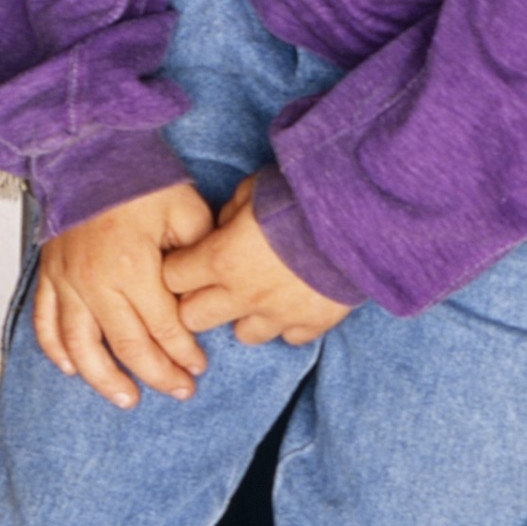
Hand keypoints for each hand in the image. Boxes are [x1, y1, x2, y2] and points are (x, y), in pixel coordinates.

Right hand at [33, 181, 214, 407]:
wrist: (90, 150)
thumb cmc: (136, 175)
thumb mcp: (184, 208)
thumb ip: (197, 252)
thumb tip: (208, 285)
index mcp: (132, 265)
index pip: (163, 326)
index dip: (183, 352)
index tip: (198, 366)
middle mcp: (95, 280)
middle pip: (127, 345)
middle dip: (156, 374)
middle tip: (178, 389)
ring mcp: (68, 280)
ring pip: (81, 346)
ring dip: (104, 379)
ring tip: (126, 398)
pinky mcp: (50, 274)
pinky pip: (46, 323)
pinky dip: (56, 351)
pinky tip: (73, 368)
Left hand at [158, 173, 350, 348]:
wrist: (355, 218)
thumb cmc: (298, 195)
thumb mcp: (252, 188)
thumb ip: (229, 212)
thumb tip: (222, 227)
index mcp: (221, 258)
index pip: (171, 278)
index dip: (175, 269)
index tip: (184, 261)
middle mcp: (243, 295)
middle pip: (193, 319)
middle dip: (196, 302)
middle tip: (212, 284)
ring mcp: (278, 315)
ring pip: (243, 335)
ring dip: (245, 315)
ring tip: (259, 293)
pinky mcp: (311, 324)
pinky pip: (289, 337)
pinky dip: (288, 322)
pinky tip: (295, 299)